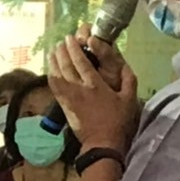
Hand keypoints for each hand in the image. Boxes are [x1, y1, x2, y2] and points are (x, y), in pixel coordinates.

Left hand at [48, 34, 138, 151]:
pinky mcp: (64, 105)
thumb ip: (128, 80)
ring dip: (54, 62)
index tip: (70, 38)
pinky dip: (51, 76)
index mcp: (95, 85)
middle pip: (66, 65)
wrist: (101, 142)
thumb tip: (125, 65)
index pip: (81, 62)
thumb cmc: (117, 121)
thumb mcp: (129, 99)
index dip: (74, 49)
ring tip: (52, 51)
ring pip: (57, 75)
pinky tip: (50, 70)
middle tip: (60, 41)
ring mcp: (69, 97)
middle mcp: (79, 88)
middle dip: (62, 51)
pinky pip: (54, 87)